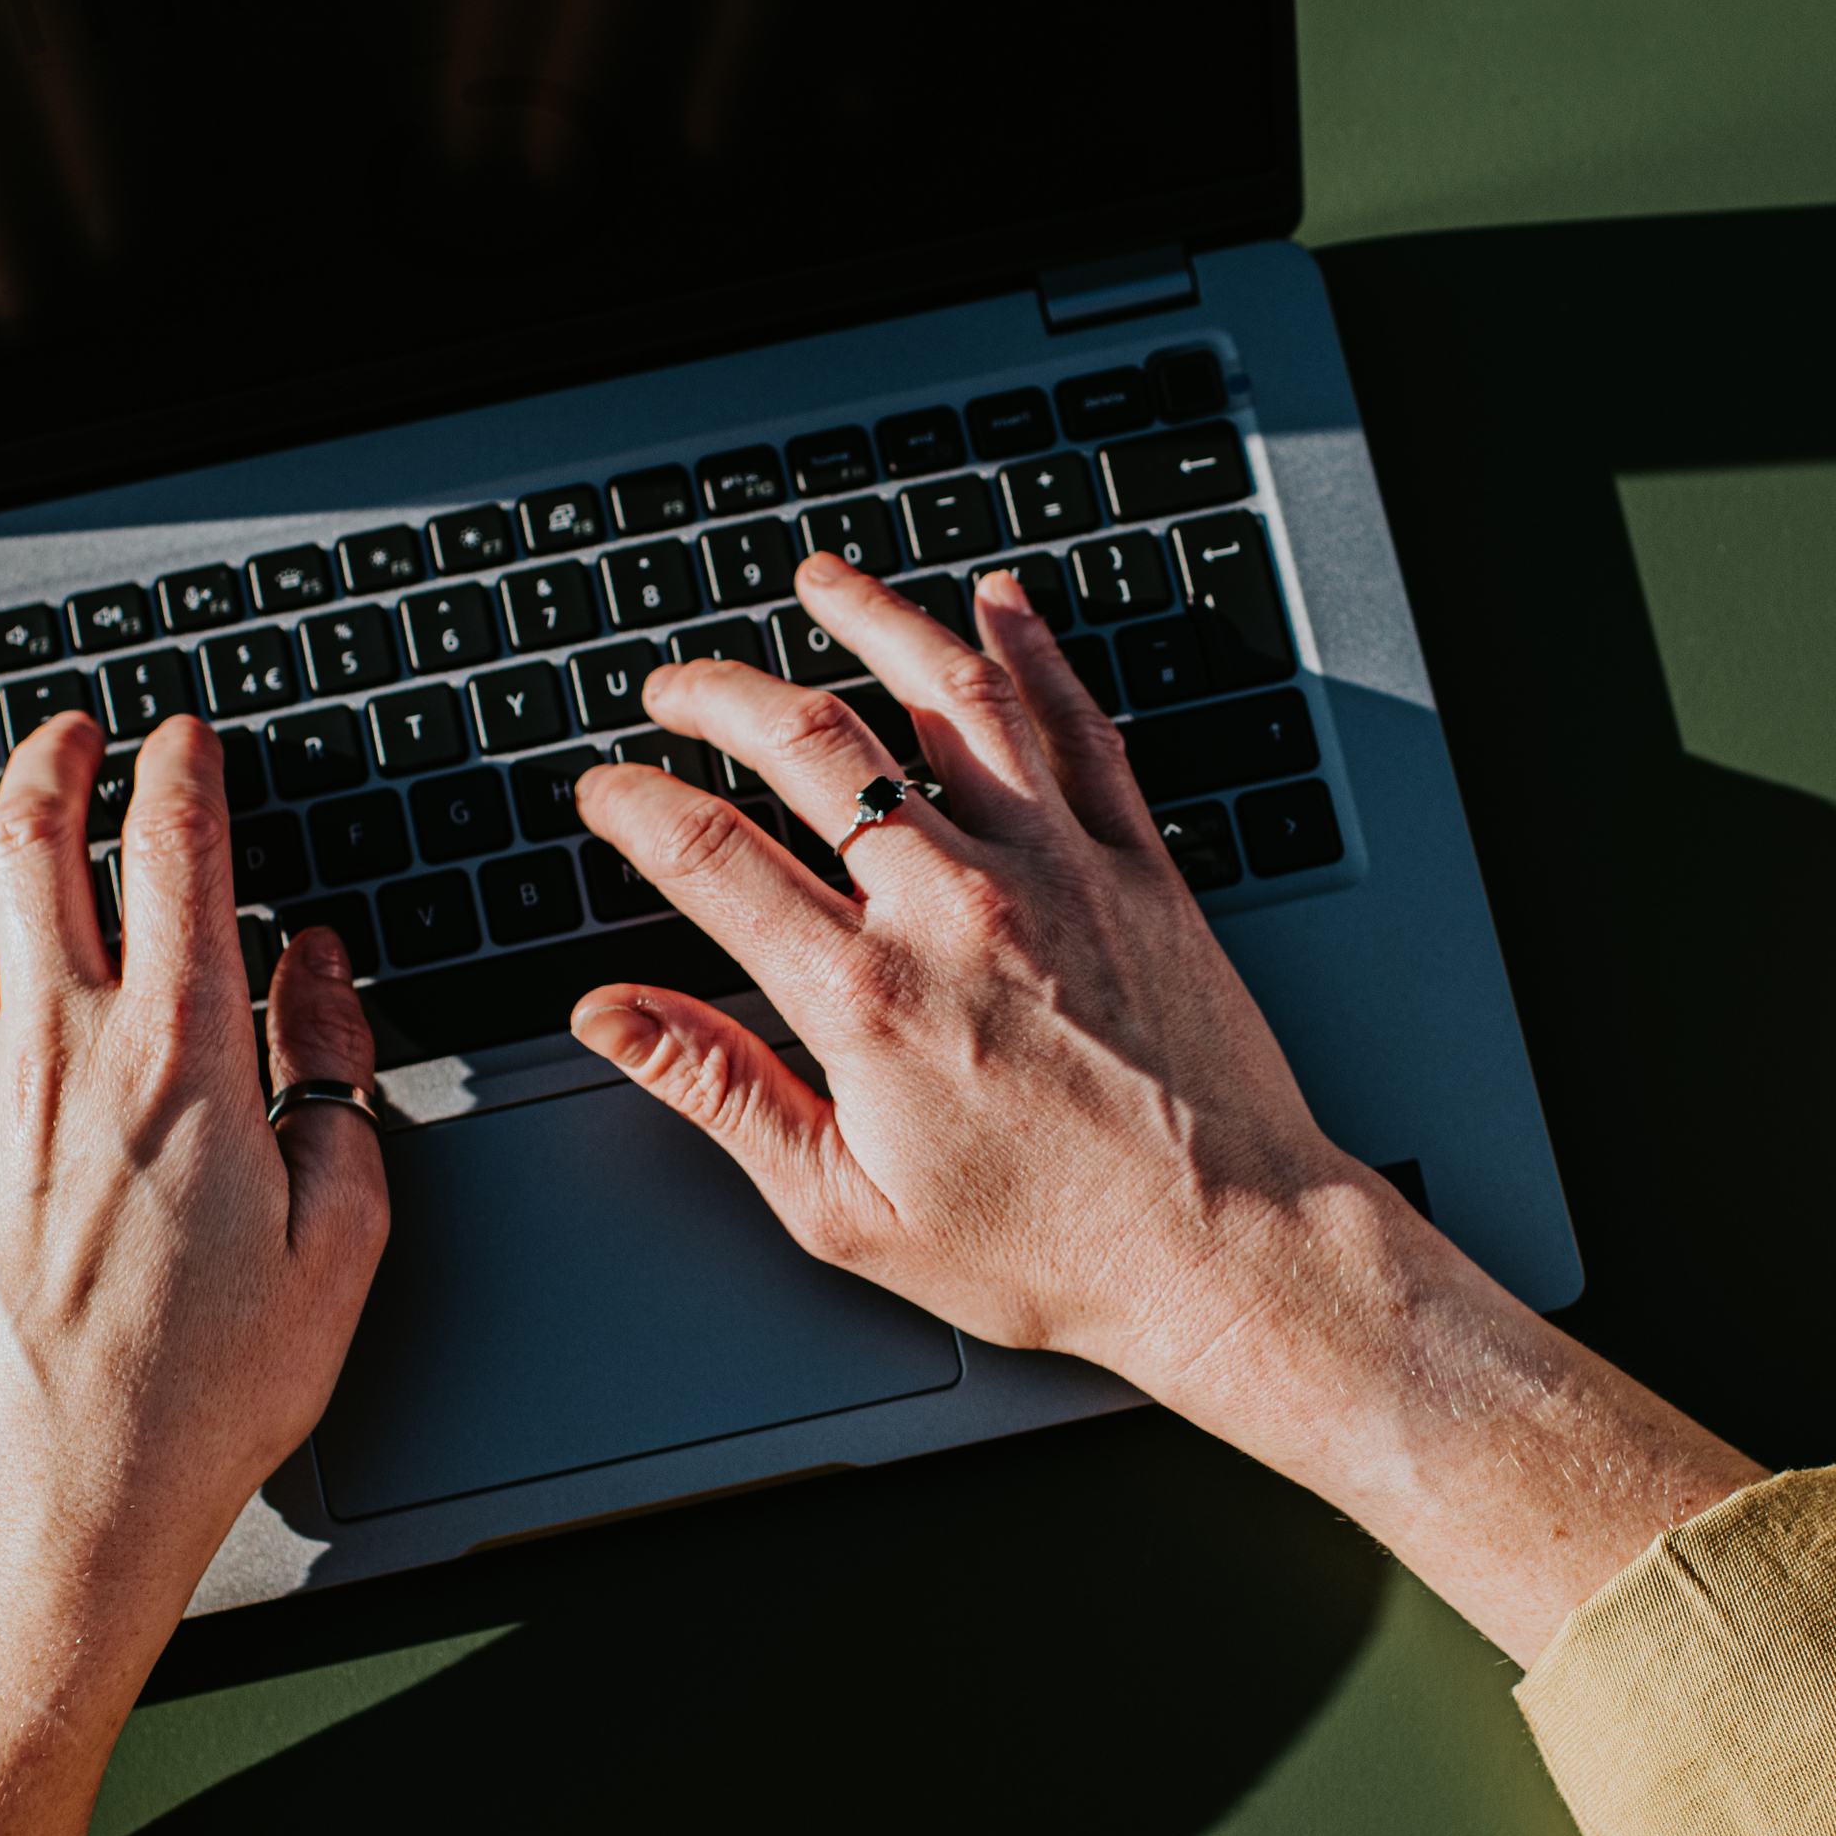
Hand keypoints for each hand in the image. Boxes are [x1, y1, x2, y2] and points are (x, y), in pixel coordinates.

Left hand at [0, 712, 386, 1621]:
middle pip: (33, 850)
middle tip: (68, 730)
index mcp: (180, 1056)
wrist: (66, 1487)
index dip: (181, 774)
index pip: (176, 855)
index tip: (184, 742)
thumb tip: (318, 969)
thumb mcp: (342, 1232)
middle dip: (51, 762)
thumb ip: (335, 1077)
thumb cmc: (208, 1385)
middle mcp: (58, 1048)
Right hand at [568, 560, 1366, 1392]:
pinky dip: (1032, 652)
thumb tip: (613, 1019)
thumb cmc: (1052, 1251)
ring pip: (950, 697)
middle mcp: (958, 910)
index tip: (606, 789)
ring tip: (821, 585)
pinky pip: (1079, 727)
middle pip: (814, 746)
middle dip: (722, 695)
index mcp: (868, 1000)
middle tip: (679, 689)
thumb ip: (723, 1093)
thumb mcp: (848, 1210)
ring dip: (874, 621)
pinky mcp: (1139, 868)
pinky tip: (998, 608)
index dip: (635, 805)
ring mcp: (1058, 873)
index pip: (711, 855)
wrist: (1229, 1250)